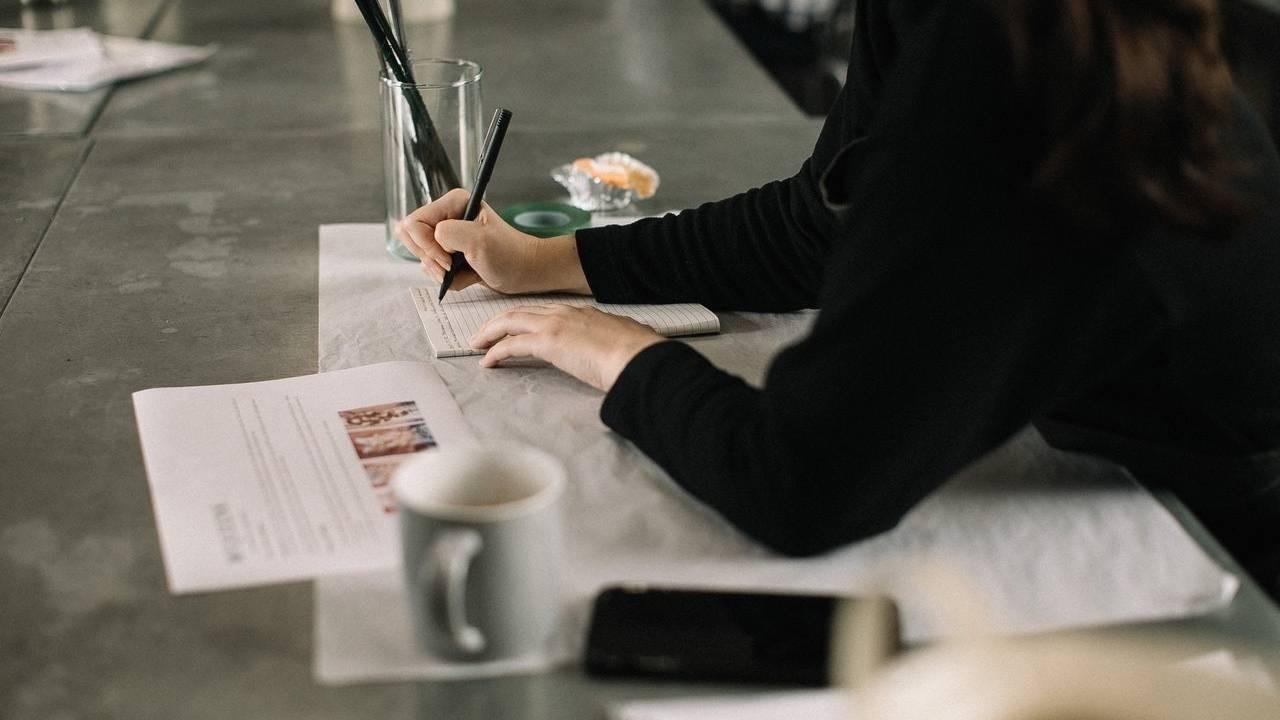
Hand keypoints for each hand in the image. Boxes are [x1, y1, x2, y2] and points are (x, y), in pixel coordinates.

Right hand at [396, 189, 589, 294]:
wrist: (527, 272)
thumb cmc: (510, 255)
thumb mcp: (480, 241)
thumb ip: (448, 233)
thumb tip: (429, 236)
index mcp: (452, 203)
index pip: (414, 223)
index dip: (427, 245)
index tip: (449, 260)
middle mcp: (446, 216)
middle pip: (411, 239)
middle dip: (430, 259)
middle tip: (452, 267)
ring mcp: (446, 236)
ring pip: (421, 257)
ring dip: (440, 272)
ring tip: (465, 271)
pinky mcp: (449, 254)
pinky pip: (432, 269)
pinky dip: (448, 279)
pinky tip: (468, 276)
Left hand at [470, 305, 664, 390]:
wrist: (639, 356)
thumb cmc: (637, 354)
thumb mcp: (622, 341)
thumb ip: (611, 343)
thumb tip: (614, 352)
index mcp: (582, 313)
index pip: (544, 313)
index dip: (524, 320)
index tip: (514, 330)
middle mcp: (565, 313)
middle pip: (520, 312)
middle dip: (498, 322)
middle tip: (483, 335)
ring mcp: (555, 326)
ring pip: (510, 322)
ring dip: (490, 333)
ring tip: (477, 345)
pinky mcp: (548, 343)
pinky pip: (512, 345)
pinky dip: (496, 352)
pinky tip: (488, 362)